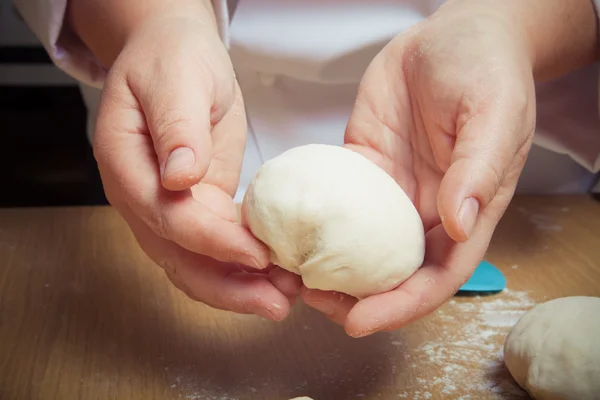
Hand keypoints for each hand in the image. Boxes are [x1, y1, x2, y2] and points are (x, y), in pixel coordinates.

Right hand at [93, 15, 299, 319]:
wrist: (173, 57)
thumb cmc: (172, 60)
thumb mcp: (177, 79)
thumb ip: (176, 126)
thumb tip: (179, 176)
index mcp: (126, 162)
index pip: (165, 215)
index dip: (211, 241)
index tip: (256, 254)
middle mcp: (141, 195)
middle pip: (176, 256)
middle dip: (227, 286)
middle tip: (276, 303)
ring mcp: (166, 206)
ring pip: (194, 262)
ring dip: (239, 286)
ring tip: (284, 297)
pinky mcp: (196, 207)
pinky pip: (215, 246)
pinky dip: (243, 264)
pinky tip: (276, 273)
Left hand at [302, 3, 535, 335]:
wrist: (452, 35)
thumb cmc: (486, 70)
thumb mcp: (493, 115)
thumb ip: (478, 170)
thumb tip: (459, 224)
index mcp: (465, 211)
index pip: (436, 276)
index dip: (401, 305)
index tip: (359, 319)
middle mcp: (424, 211)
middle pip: (390, 273)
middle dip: (353, 298)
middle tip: (310, 298)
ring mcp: (389, 192)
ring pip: (356, 246)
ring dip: (325, 267)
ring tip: (286, 273)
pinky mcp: (361, 167)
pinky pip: (333, 202)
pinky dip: (310, 222)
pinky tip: (282, 229)